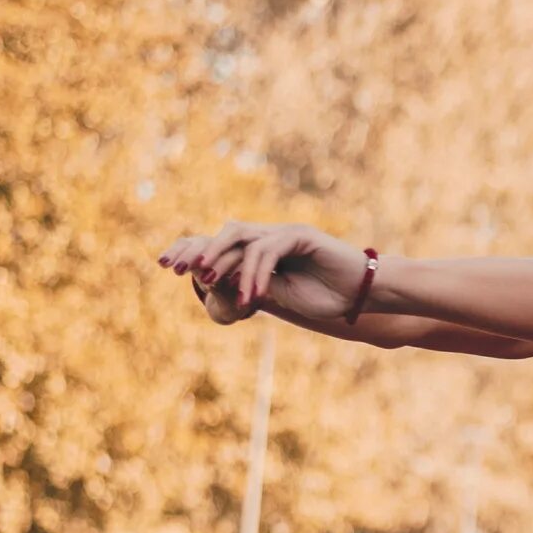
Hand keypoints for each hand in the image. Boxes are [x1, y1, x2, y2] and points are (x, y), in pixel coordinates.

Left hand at [157, 221, 365, 324]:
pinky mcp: (301, 236)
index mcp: (264, 251)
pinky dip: (256, 273)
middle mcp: (272, 236)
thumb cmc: (327, 299)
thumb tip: (215, 283)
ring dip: (221, 260)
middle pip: (226, 233)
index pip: (223, 244)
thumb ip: (250, 285)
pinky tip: (253, 297)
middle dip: (198, 250)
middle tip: (178, 271)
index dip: (195, 252)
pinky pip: (267, 250)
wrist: (363, 297)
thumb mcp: (279, 296)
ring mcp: (286, 233)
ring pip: (241, 237)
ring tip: (208, 282)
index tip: (169, 268)